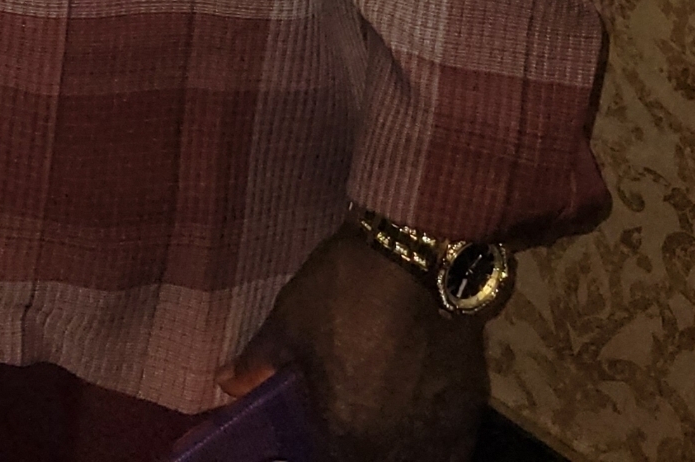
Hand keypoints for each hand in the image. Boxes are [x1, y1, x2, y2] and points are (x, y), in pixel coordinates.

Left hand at [217, 223, 487, 461]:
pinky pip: (449, 446)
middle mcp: (396, 448)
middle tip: (348, 421)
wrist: (415, 254)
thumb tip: (225, 383)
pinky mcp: (469, 408)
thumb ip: (258, 362)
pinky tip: (419, 419)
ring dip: (398, 448)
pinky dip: (432, 441)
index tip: (317, 431)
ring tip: (382, 422)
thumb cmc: (343, 291)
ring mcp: (438, 433)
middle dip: (357, 448)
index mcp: (347, 436)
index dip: (319, 451)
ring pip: (415, 459)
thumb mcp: (289, 322)